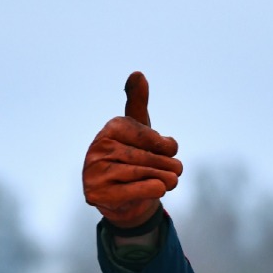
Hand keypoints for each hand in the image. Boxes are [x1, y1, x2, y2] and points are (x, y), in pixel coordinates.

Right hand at [83, 71, 182, 227]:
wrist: (122, 199)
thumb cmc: (133, 159)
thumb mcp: (138, 131)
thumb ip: (138, 104)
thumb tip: (138, 74)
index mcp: (111, 128)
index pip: (146, 134)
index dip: (165, 145)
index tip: (171, 149)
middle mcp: (99, 147)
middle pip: (146, 157)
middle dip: (168, 165)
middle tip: (177, 170)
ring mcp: (95, 171)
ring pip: (143, 174)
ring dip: (165, 179)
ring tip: (172, 180)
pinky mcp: (97, 193)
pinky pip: (134, 191)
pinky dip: (152, 190)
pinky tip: (159, 188)